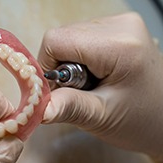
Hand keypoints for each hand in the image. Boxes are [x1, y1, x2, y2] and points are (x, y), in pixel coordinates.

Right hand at [38, 12, 162, 160]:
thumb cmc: (140, 120)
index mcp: (118, 45)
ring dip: (70, 64)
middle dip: (61, 67)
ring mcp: (121, 23)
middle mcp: (120, 25)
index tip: (58, 90)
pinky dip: (80, 58)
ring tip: (91, 84)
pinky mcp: (119, 28)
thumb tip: (39, 108)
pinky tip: (96, 75)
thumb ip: (69, 107)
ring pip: (70, 37)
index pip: (56, 40)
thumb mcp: (101, 117)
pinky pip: (82, 38)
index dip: (47, 66)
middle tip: (79, 91)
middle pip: (62, 37)